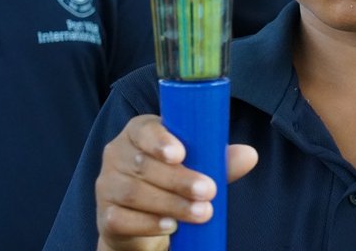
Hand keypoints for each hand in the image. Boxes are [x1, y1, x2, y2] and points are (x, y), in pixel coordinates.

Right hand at [96, 115, 258, 250]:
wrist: (144, 223)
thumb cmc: (172, 183)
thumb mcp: (197, 167)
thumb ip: (219, 160)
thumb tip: (249, 155)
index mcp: (139, 133)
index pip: (143, 130)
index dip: (160, 140)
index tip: (182, 153)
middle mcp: (117, 155)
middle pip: (143, 165)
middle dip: (178, 179)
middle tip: (208, 191)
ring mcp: (107, 186)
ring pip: (134, 192)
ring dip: (171, 203)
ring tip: (202, 212)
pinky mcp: (106, 216)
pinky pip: (122, 218)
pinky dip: (149, 223)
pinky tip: (171, 226)